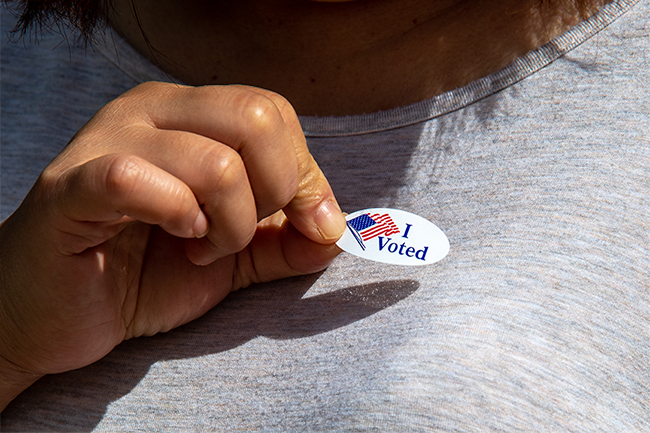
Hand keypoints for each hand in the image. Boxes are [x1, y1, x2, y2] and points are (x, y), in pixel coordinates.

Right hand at [0, 82, 345, 410]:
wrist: (55, 314)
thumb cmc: (142, 274)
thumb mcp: (232, 257)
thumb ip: (285, 243)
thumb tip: (337, 233)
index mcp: (190, 115)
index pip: (274, 114)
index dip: (306, 174)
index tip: (307, 226)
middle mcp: (151, 111)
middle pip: (257, 119)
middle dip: (274, 193)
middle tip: (240, 233)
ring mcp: (107, 141)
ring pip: (216, 162)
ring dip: (228, 224)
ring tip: (200, 247)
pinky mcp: (71, 187)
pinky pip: (138, 179)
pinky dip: (178, 218)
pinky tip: (174, 239)